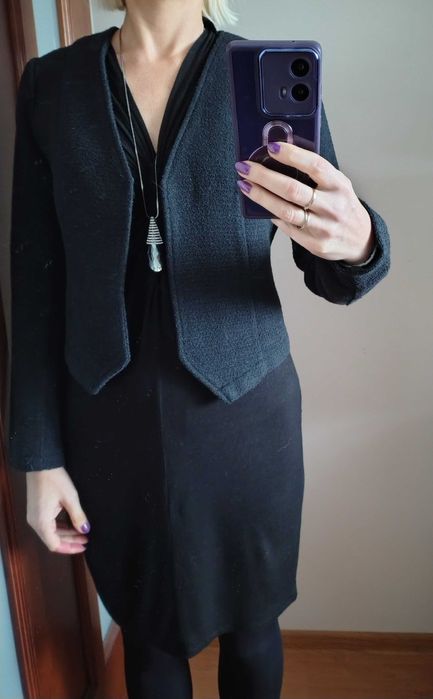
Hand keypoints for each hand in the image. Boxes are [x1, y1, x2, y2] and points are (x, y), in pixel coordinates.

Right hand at [26, 467, 89, 553]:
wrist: (40, 463)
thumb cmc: (54, 479)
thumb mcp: (70, 498)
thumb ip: (78, 516)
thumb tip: (85, 530)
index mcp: (41, 522)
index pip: (55, 545)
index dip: (70, 548)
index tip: (83, 546)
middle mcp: (35, 522)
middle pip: (53, 540)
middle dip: (70, 540)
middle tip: (86, 539)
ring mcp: (34, 516)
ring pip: (51, 532)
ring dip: (66, 534)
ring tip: (81, 532)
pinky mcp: (36, 510)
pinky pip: (48, 524)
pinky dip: (60, 527)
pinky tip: (71, 525)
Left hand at [234, 141, 375, 264]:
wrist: (360, 240)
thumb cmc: (343, 206)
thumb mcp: (339, 185)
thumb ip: (317, 174)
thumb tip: (280, 160)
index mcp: (339, 185)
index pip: (314, 165)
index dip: (292, 155)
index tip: (271, 147)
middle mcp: (332, 206)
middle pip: (292, 190)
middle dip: (264, 177)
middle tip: (245, 167)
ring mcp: (323, 227)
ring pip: (285, 211)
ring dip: (261, 197)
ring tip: (244, 185)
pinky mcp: (314, 244)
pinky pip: (287, 227)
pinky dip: (271, 214)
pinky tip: (260, 206)